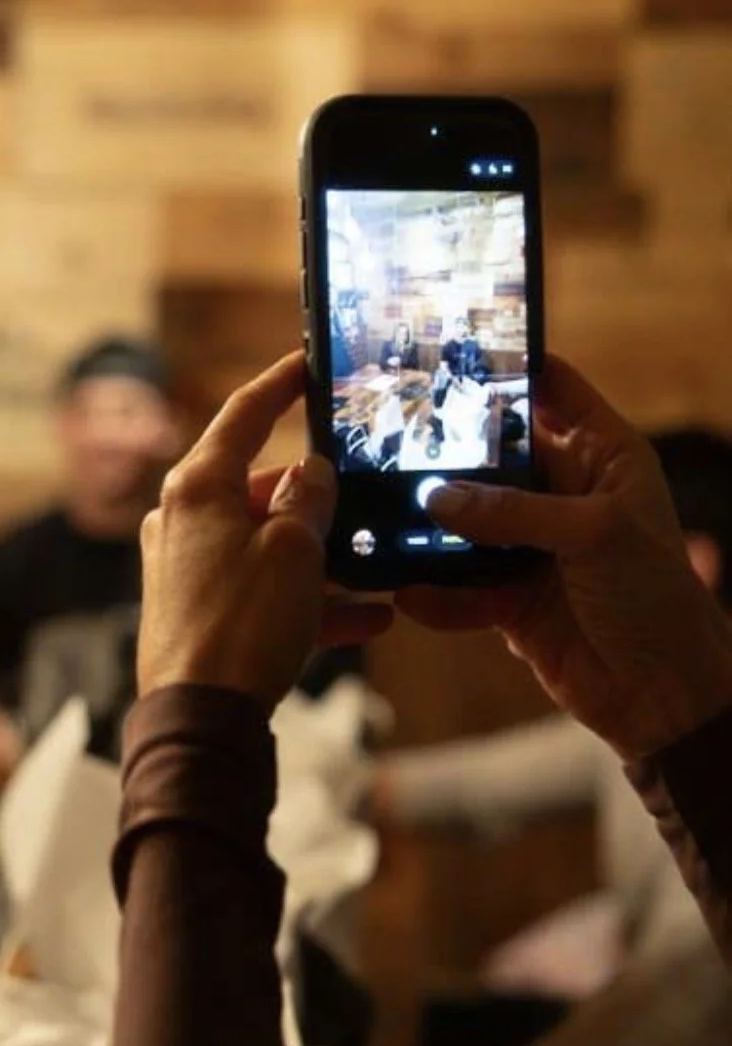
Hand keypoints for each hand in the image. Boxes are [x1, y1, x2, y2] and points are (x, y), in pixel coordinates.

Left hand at [137, 354, 393, 711]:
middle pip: (260, 487)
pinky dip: (310, 600)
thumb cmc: (242, 626)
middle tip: (364, 489)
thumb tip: (312, 471)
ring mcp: (187, 569)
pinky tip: (370, 619)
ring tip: (378, 564)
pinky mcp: (199, 613)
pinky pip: (264, 593)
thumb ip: (310, 500)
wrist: (199, 720)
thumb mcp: (295, 550)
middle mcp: (183, 520)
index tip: (308, 362)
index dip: (281, 383)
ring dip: (322, 555)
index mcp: (198, 487)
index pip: (244, 413)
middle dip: (316, 495)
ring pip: (268, 545)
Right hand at [403, 355, 731, 760]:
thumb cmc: (653, 598)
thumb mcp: (590, 536)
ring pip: (469, 523)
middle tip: (388, 434)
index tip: (453, 350)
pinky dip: (436, 593)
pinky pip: (460, 586)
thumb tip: (436, 496)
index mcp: (604, 458)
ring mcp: (535, 547)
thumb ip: (512, 511)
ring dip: (432, 526)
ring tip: (381, 515)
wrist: (663, 696)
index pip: (555, 389)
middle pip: (496, 456)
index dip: (512, 365)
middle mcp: (566, 495)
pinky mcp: (512, 599)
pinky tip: (407, 593)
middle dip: (449, 451)